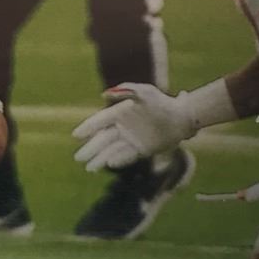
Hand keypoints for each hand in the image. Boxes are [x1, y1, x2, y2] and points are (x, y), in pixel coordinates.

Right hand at [72, 81, 193, 170]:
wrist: (182, 117)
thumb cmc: (162, 102)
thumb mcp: (144, 93)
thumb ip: (125, 91)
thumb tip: (104, 94)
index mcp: (121, 113)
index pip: (100, 121)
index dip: (88, 128)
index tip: (76, 135)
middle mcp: (123, 127)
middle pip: (103, 139)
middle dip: (90, 148)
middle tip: (78, 158)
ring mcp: (131, 139)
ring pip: (112, 150)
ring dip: (100, 158)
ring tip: (89, 168)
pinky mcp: (141, 150)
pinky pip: (126, 156)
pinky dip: (118, 160)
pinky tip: (109, 164)